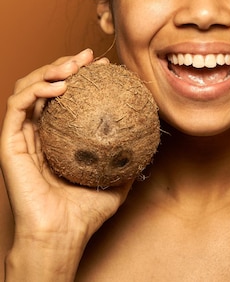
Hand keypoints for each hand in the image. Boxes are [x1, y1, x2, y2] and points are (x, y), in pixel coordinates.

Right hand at [0, 49, 132, 276]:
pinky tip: (59, 85)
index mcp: (56, 136)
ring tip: (73, 65)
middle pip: (44, 83)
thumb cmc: (85, 213)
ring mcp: (21, 136)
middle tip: (87, 56)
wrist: (62, 236)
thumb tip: (151, 140)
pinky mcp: (9, 143)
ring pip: (27, 87)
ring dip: (48, 69)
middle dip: (64, 62)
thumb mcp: (116, 179)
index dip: (81, 74)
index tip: (103, 66)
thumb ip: (128, 159)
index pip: (65, 94)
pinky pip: (16, 106)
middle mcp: (36, 131)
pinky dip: (35, 88)